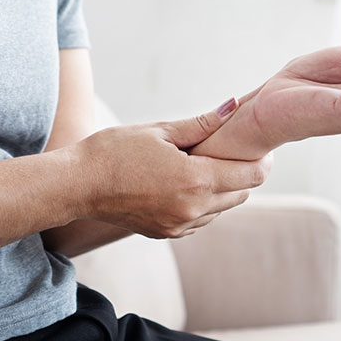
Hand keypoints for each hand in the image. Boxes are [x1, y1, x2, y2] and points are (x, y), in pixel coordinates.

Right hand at [66, 99, 271, 238]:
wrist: (79, 185)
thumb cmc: (115, 151)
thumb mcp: (160, 130)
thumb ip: (203, 123)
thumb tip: (234, 106)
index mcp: (195, 180)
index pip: (250, 176)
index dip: (261, 160)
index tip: (261, 147)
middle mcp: (193, 209)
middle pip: (242, 194)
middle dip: (243, 172)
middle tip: (234, 150)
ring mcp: (180, 225)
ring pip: (222, 208)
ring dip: (223, 188)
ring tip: (206, 164)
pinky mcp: (167, 233)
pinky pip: (201, 219)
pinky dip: (203, 202)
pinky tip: (187, 182)